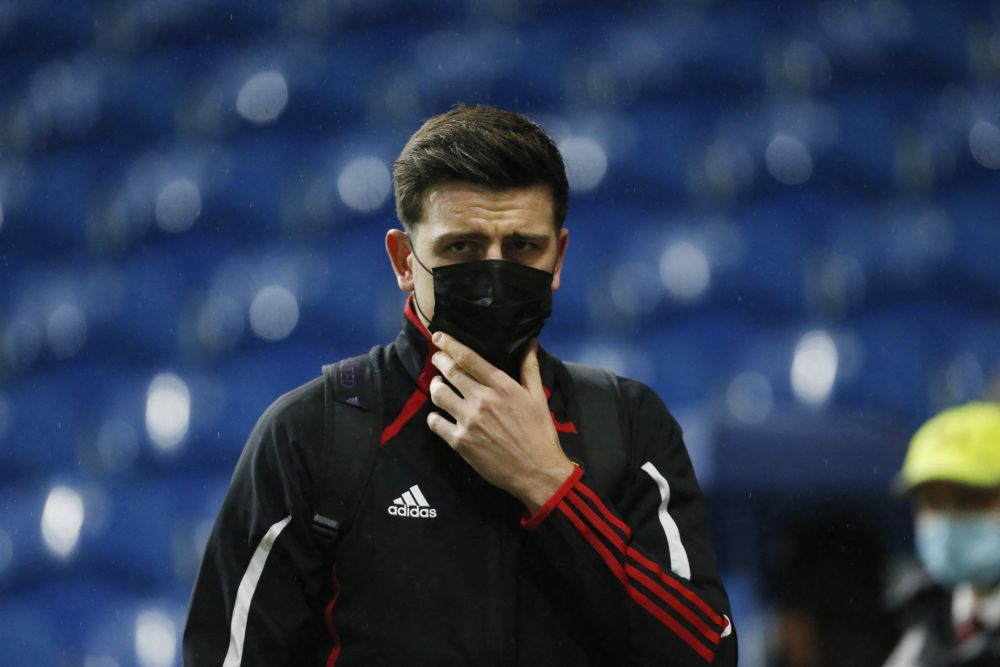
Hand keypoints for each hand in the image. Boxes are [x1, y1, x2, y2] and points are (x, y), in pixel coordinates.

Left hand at [427, 333, 575, 511]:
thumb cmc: (540, 433)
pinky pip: (435, 422)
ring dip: (435, 386)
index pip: (468, 358)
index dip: (450, 344)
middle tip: (436, 358)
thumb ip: (530, 368)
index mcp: (502, 386)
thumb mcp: (538, 397)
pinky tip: (439, 416)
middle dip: (439, 361)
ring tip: (438, 385)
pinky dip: (434, 417)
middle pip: (450, 372)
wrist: (537, 472)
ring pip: (438, 394)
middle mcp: (483, 399)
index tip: (439, 336)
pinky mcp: (460, 442)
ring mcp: (469, 421)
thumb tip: (530, 342)